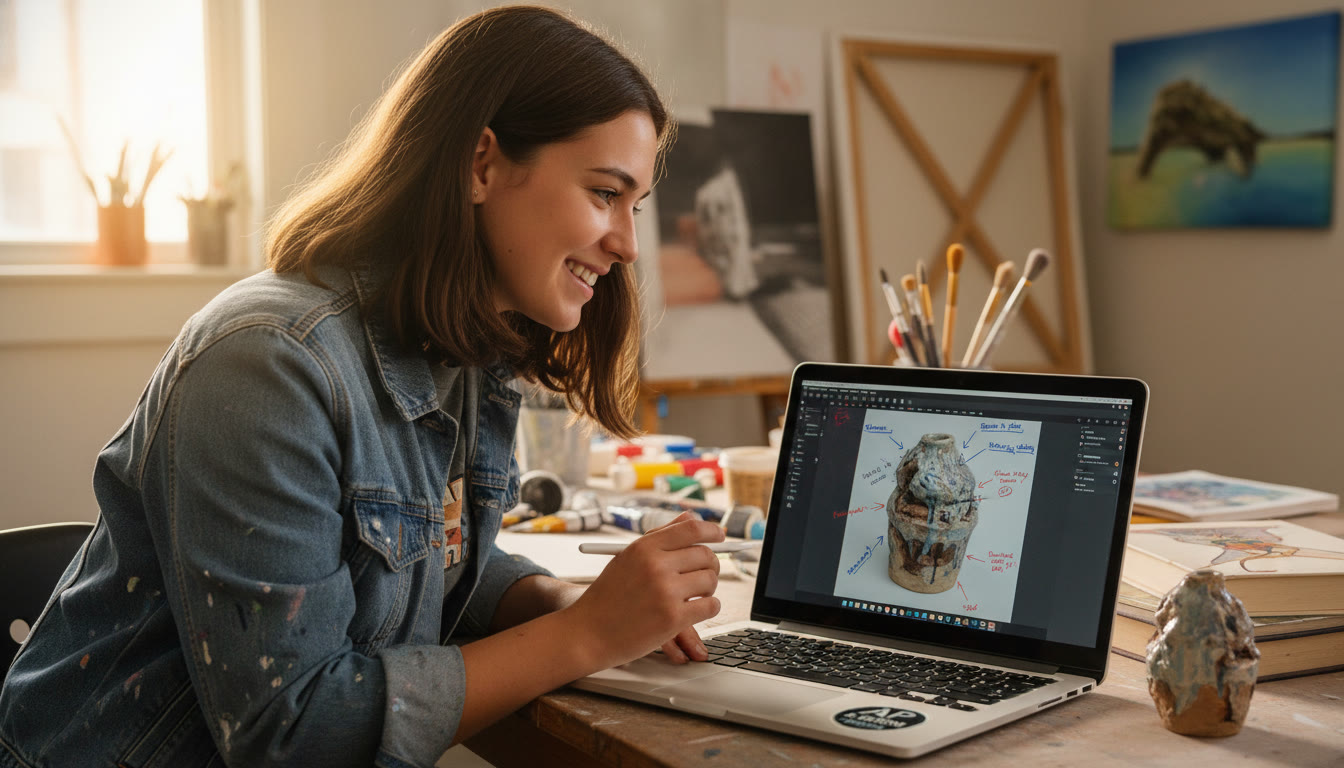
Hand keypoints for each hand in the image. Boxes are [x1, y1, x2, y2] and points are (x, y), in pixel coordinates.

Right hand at [564, 512, 723, 668]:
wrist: (586, 633)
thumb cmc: (608, 596)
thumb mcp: (628, 559)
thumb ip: (660, 537)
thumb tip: (691, 518)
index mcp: (644, 547)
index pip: (691, 528)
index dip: (712, 531)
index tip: (720, 536)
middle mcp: (655, 565)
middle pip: (706, 555)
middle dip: (711, 565)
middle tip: (704, 574)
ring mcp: (665, 592)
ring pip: (710, 580)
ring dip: (708, 589)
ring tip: (694, 595)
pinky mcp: (673, 618)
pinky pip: (711, 606)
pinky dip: (709, 608)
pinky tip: (697, 610)